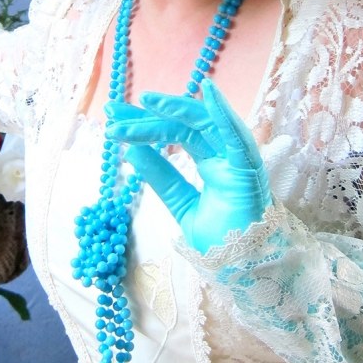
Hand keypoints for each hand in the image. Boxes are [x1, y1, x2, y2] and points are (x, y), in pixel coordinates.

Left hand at [105, 79, 270, 253]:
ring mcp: (237, 158)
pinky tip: (208, 92)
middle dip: (148, 114)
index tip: (112, 119)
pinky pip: (237, 136)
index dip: (144, 123)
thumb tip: (131, 150)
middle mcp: (224, 154)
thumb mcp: (180, 204)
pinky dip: (224, 113)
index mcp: (211, 161)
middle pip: (184, 124)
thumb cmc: (221, 242)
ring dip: (175, 108)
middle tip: (113, 109)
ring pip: (205, 123)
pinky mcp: (250, 168)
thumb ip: (161, 176)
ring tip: (145, 100)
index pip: (174, 133)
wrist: (244, 270)